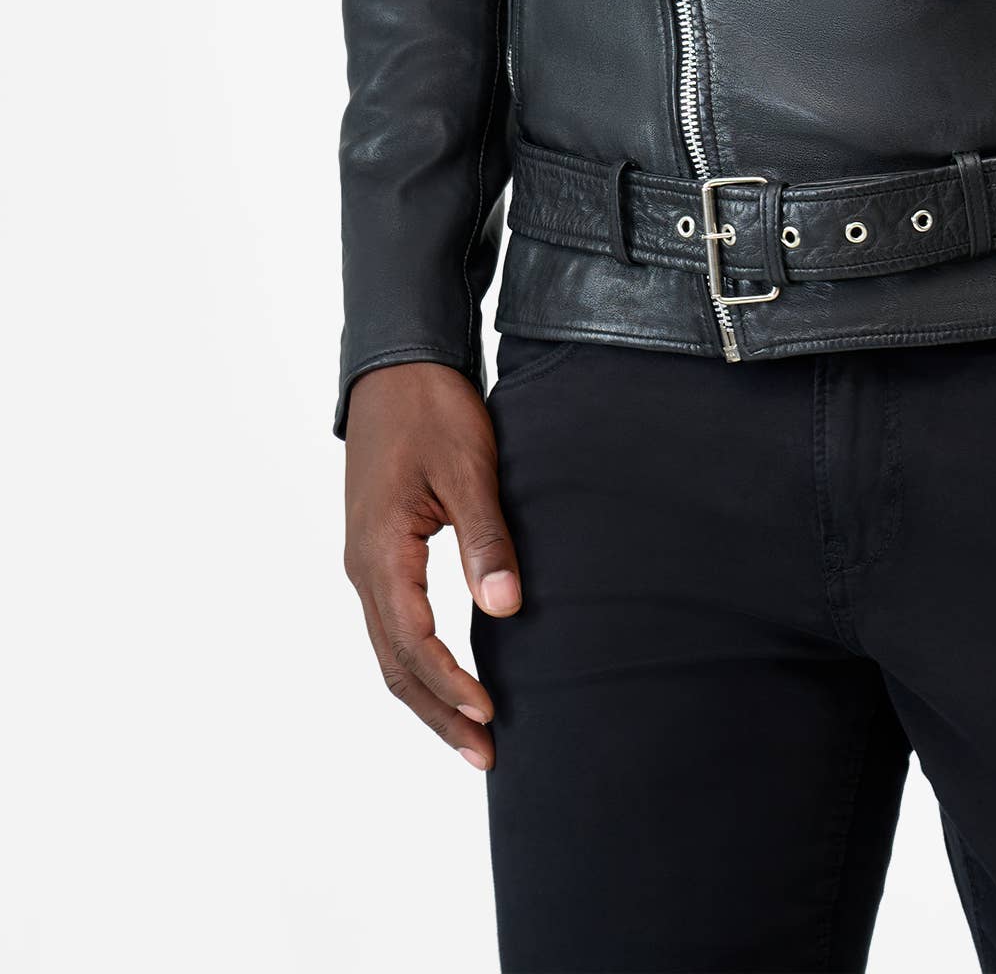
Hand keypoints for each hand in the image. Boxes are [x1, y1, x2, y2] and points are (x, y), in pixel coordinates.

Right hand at [343, 360, 521, 769]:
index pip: (413, 643)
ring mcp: (365, 563)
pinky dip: (418, 663)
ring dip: (428, 696)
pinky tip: (448, 678)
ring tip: (472, 734)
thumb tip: (505, 608)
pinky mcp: (377, 553)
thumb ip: (486, 538)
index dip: (451, 685)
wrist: (394, 366)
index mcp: (380, 553)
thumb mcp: (467, 468)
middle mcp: (363, 569)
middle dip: (438, 713)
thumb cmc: (432, 410)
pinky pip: (392, 625)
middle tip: (484, 755)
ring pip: (390, 651)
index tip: (491, 715)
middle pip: (394, 665)